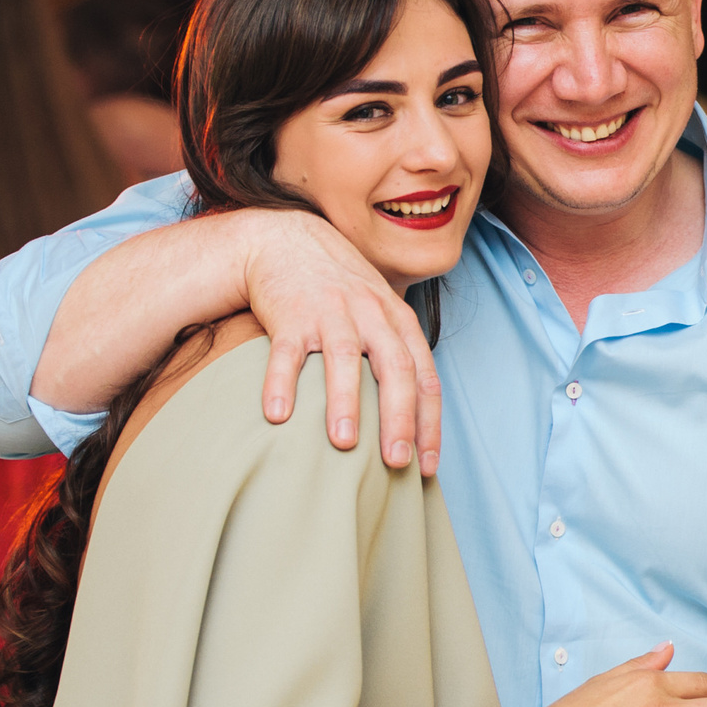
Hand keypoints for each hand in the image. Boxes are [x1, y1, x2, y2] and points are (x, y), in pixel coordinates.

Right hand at [240, 209, 441, 471]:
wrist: (287, 240)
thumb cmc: (340, 288)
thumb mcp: (381, 311)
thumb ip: (399, 352)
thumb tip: (416, 418)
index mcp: (398, 321)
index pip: (425, 376)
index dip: (429, 422)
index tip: (427, 466)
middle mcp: (370, 315)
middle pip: (395, 369)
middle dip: (398, 419)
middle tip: (396, 462)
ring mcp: (330, 312)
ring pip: (343, 360)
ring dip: (345, 404)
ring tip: (344, 445)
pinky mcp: (289, 313)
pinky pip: (287, 352)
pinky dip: (281, 383)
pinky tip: (277, 416)